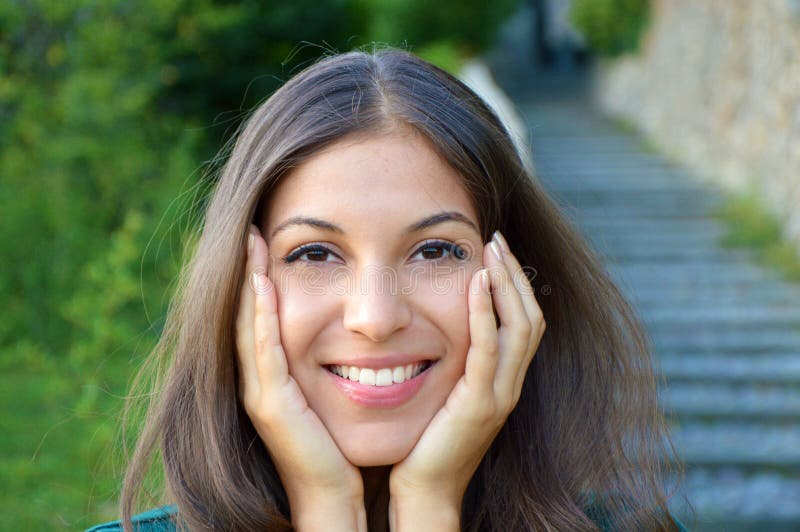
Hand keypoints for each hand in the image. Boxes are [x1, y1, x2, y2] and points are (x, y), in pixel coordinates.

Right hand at [235, 224, 365, 531]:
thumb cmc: (337, 445)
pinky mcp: (271, 404)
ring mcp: (260, 392)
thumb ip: (329, 361)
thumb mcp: (330, 392)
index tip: (265, 241)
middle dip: (248, 271)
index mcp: (273, 375)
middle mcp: (259, 380)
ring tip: (252, 244)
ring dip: (249, 283)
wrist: (331, 493)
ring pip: (249, 325)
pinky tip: (264, 285)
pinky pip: (264, 351)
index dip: (259, 278)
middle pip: (247, 314)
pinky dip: (262, 316)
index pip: (261, 316)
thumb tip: (352, 332)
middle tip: (251, 231)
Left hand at [388, 230, 545, 529]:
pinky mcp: (480, 403)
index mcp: (504, 380)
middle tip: (497, 239)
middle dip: (516, 274)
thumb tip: (437, 324)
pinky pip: (489, 348)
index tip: (496, 251)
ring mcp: (500, 395)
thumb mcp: (447, 392)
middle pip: (530, 317)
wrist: (423, 488)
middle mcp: (510, 385)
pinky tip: (477, 284)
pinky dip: (486, 312)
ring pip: (520, 327)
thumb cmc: (426, 439)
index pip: (524, 322)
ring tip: (492, 250)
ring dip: (507, 284)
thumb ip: (454, 361)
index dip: (516, 284)